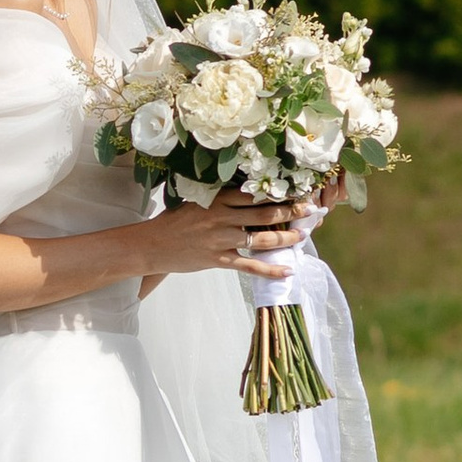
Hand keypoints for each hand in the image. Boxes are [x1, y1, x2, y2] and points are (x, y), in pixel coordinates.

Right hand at [146, 189, 309, 277]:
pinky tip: (286, 271)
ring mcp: (221, 239)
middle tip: (310, 210)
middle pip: (264, 213)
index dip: (278, 192)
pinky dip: (270, 270)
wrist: (151, 245)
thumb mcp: (196, 202)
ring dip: (286, 237)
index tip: (296, 190)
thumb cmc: (173, 223)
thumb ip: (220, 200)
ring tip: (303, 236)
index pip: (254, 193)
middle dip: (291, 211)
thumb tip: (247, 197)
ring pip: (262, 238)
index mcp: (217, 199)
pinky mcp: (218, 259)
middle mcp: (222, 217)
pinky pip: (250, 265)